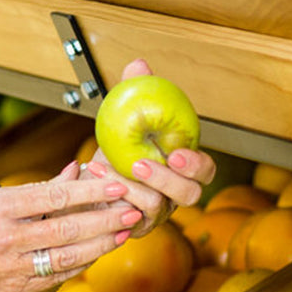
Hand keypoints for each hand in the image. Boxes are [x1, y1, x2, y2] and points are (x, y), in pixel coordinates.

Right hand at [0, 162, 141, 291]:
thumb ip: (38, 188)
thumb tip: (77, 170)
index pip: (52, 197)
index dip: (88, 191)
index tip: (114, 183)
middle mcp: (5, 239)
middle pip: (66, 228)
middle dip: (105, 218)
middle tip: (133, 208)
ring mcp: (11, 267)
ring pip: (67, 256)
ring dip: (101, 243)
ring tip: (124, 230)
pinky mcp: (15, 289)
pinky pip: (58, 276)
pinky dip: (82, 263)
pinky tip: (99, 251)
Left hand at [84, 58, 215, 235]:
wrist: (86, 182)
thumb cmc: (113, 150)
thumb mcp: (122, 120)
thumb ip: (134, 94)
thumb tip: (139, 65)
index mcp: (181, 169)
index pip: (205, 171)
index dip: (197, 164)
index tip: (177, 153)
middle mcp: (174, 194)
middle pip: (191, 195)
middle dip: (170, 180)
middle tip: (141, 163)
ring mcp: (155, 213)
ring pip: (158, 207)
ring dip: (130, 185)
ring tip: (106, 166)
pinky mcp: (133, 225)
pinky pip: (129, 217)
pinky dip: (112, 196)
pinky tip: (96, 178)